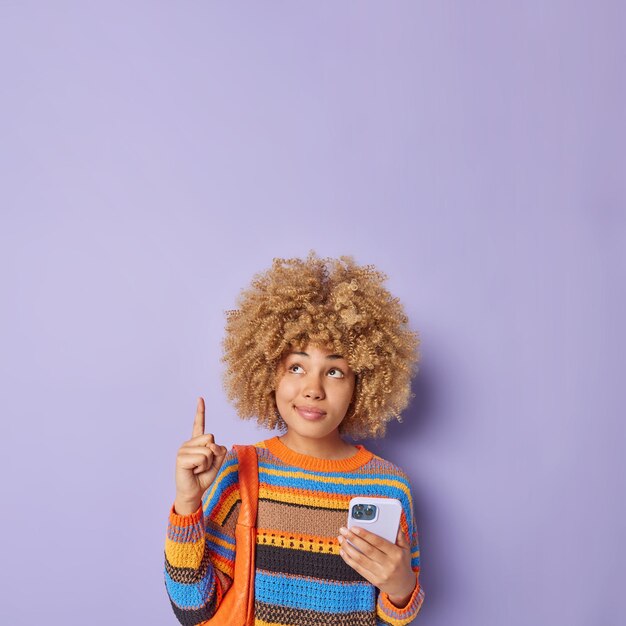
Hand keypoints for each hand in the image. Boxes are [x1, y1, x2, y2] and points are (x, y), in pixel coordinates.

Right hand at [174, 397, 227, 513]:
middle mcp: (189, 443)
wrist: (193, 492)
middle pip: (211, 438)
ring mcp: (183, 449)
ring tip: (198, 469)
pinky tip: (193, 471)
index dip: (200, 411)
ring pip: (208, 450)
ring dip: (208, 463)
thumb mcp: (217, 462)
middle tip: (203, 465)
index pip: (199, 424)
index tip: (200, 398)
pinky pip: (203, 458)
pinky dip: (202, 467)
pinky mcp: (181, 457)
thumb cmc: (204, 477)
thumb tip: (211, 445)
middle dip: (213, 454)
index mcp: (197, 442)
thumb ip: (219, 450)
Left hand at [338, 525, 416, 606]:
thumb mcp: (406, 548)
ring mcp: (381, 574)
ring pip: (360, 560)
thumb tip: (393, 521)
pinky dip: (349, 560)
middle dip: (353, 539)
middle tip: (343, 530)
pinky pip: (359, 569)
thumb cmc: (403, 562)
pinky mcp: (374, 581)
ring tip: (341, 539)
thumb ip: (399, 534)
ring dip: (348, 548)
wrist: (404, 586)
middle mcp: (388, 565)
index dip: (365, 534)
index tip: (354, 527)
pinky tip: (343, 551)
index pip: (378, 542)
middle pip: (367, 550)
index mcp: (396, 554)